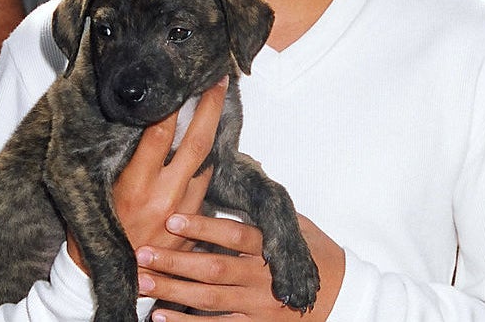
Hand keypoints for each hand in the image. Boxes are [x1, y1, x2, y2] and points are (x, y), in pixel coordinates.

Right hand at [67, 76, 228, 272]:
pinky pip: (206, 186)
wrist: (109, 281)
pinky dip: (208, 164)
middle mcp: (165, 197)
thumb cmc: (96, 230)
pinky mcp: (194, 224)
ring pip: (208, 163)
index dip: (173, 104)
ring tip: (217, 107)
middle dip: (211, 107)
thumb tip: (139, 122)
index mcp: (136, 186)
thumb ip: (122, 160)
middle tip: (219, 81)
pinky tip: (211, 147)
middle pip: (197, 142)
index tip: (182, 82)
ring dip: (214, 135)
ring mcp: (184, 212)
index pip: (160, 134)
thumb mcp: (100, 191)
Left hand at [136, 213, 344, 320]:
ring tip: (144, 282)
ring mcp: (257, 307)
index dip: (202, 226)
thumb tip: (241, 177)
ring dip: (173, 290)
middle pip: (213, 269)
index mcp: (271, 247)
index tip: (173, 218)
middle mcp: (261, 278)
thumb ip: (265, 211)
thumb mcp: (297, 224)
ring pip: (209, 299)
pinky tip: (161, 316)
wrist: (342, 297)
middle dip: (175, 260)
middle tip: (142, 253)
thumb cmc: (316, 254)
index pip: (232, 234)